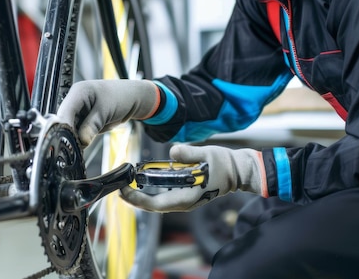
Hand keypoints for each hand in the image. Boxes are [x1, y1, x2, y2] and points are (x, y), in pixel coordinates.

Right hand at [56, 79, 159, 146]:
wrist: (132, 98)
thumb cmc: (121, 97)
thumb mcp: (106, 111)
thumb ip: (92, 126)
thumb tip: (81, 141)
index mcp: (78, 92)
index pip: (64, 112)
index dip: (62, 128)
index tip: (64, 142)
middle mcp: (75, 100)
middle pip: (64, 121)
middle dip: (68, 135)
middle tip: (74, 148)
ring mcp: (78, 111)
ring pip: (69, 128)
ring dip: (74, 138)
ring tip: (80, 146)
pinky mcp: (83, 119)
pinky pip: (77, 131)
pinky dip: (80, 138)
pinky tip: (83, 143)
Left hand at [120, 144, 267, 211]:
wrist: (239, 171)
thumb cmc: (224, 164)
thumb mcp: (207, 155)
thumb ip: (189, 154)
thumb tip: (173, 152)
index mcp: (187, 197)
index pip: (157, 204)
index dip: (138, 199)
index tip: (124, 190)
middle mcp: (183, 202)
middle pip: (153, 206)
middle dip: (134, 198)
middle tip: (119, 187)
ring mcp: (184, 200)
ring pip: (156, 203)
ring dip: (141, 196)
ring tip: (126, 184)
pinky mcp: (184, 195)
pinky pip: (163, 197)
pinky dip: (150, 191)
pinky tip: (142, 181)